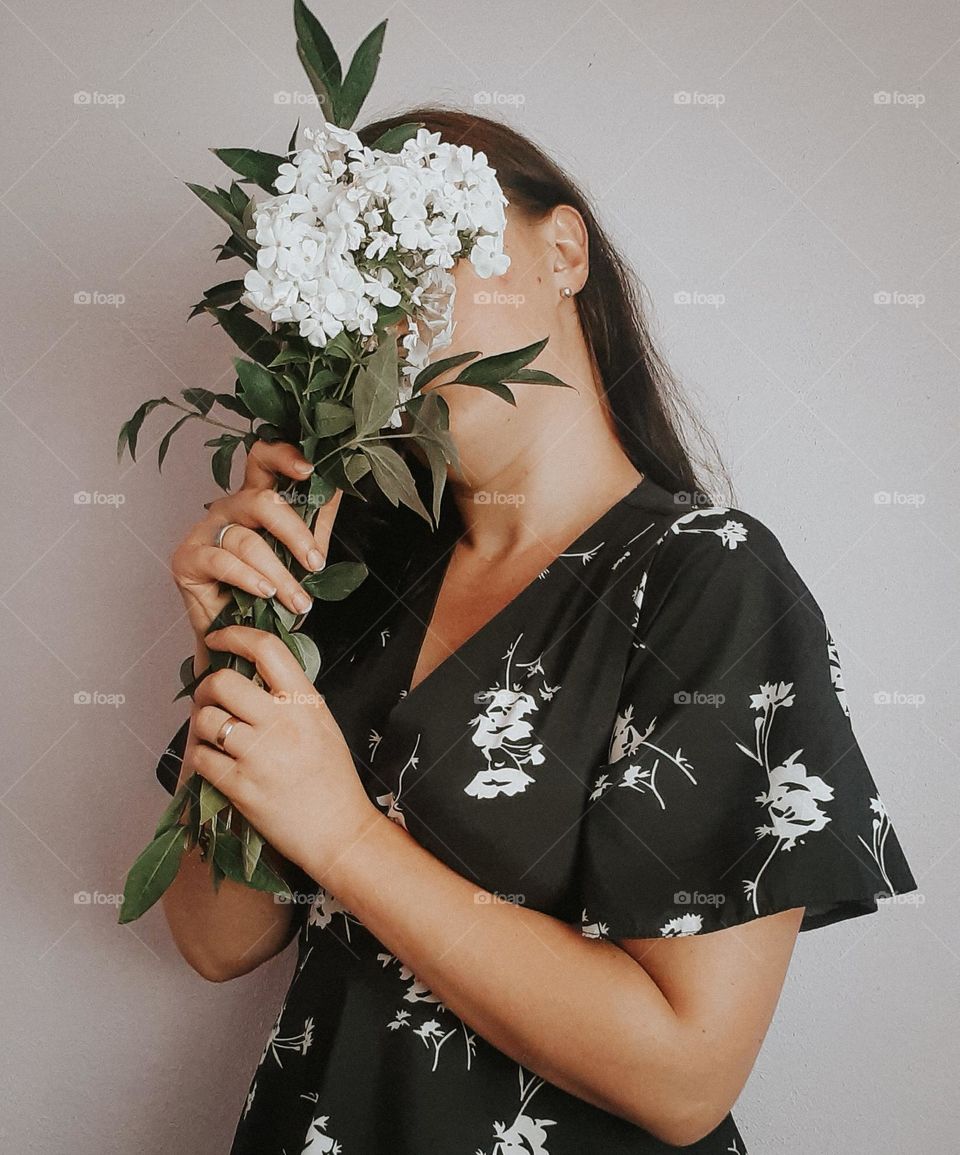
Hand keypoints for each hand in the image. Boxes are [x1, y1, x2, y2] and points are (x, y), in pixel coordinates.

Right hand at [171, 440, 343, 644]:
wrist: (239, 634)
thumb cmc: (269, 589)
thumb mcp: (302, 552)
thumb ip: (317, 519)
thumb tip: (337, 486)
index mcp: (256, 499)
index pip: (263, 460)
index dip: (283, 456)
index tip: (308, 470)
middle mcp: (229, 508)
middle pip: (260, 501)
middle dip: (294, 534)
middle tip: (315, 564)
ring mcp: (205, 531)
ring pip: (247, 541)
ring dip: (279, 574)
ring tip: (297, 600)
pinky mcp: (187, 557)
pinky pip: (221, 561)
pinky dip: (248, 579)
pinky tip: (264, 593)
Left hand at [186, 624, 380, 879]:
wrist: (339, 831)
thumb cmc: (332, 778)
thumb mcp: (322, 724)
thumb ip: (292, 697)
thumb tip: (252, 671)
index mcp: (306, 703)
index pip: (267, 649)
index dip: (235, 635)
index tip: (220, 638)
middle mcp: (283, 724)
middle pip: (223, 682)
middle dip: (207, 686)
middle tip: (211, 698)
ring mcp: (260, 756)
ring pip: (205, 719)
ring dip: (202, 725)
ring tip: (216, 735)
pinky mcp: (241, 787)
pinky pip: (202, 758)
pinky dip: (202, 757)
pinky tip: (217, 762)